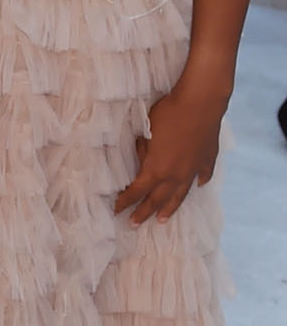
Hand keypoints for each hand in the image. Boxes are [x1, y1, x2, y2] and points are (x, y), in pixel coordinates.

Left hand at [115, 76, 226, 221]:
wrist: (201, 102)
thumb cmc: (169, 113)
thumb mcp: (147, 131)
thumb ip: (143, 149)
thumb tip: (143, 157)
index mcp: (156, 169)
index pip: (136, 191)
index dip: (125, 202)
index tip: (117, 210)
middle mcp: (175, 175)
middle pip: (157, 200)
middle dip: (144, 212)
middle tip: (134, 223)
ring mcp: (194, 169)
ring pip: (180, 194)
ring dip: (170, 208)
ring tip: (163, 220)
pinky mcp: (207, 159)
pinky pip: (202, 175)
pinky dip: (199, 182)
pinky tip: (198, 186)